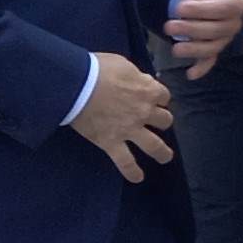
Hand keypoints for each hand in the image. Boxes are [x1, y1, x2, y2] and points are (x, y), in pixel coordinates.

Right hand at [71, 52, 174, 183]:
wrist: (77, 84)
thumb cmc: (97, 69)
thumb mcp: (123, 64)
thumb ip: (136, 76)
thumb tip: (142, 81)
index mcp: (148, 91)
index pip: (164, 96)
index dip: (159, 98)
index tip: (153, 98)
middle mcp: (144, 112)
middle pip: (164, 120)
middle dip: (162, 121)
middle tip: (157, 123)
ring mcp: (129, 130)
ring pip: (154, 145)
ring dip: (162, 152)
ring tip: (165, 157)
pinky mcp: (111, 142)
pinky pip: (125, 161)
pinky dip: (132, 171)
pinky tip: (137, 178)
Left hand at [161, 0, 242, 78]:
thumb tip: (187, 3)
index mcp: (236, 2)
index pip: (224, 9)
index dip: (203, 10)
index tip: (181, 8)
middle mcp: (234, 22)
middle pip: (217, 31)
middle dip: (192, 30)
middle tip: (169, 26)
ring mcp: (225, 37)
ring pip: (212, 47)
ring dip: (194, 49)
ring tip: (175, 48)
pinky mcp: (214, 47)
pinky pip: (210, 60)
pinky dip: (202, 68)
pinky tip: (190, 74)